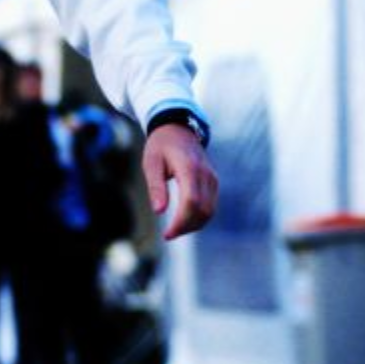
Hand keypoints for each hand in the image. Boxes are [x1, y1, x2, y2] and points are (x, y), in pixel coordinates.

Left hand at [142, 124, 218, 240]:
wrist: (178, 129)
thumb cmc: (161, 146)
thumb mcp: (151, 163)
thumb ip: (156, 187)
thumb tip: (159, 212)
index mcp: (189, 168)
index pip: (191, 202)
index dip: (181, 222)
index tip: (167, 234)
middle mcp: (205, 174)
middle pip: (203, 210)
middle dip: (186, 227)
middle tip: (169, 235)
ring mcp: (212, 178)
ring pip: (210, 211)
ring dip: (194, 225)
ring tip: (175, 230)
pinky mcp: (213, 181)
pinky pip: (211, 205)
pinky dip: (200, 217)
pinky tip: (185, 221)